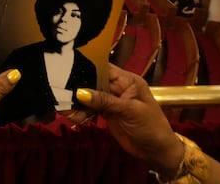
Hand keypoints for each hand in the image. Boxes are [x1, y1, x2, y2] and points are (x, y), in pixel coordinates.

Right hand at [69, 63, 183, 177]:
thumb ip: (105, 100)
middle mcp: (118, 87)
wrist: (157, 152)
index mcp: (127, 80)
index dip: (87, 67)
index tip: (67, 69)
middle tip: (62, 93)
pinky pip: (90, 108)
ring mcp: (111, 100)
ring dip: (78, 103)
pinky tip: (76, 118)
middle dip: (79, 87)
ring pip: (89, 95)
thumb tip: (80, 92)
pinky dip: (82, 112)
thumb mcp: (130, 111)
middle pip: (93, 81)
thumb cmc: (150, 127)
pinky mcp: (106, 113)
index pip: (104, 68)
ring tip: (69, 111)